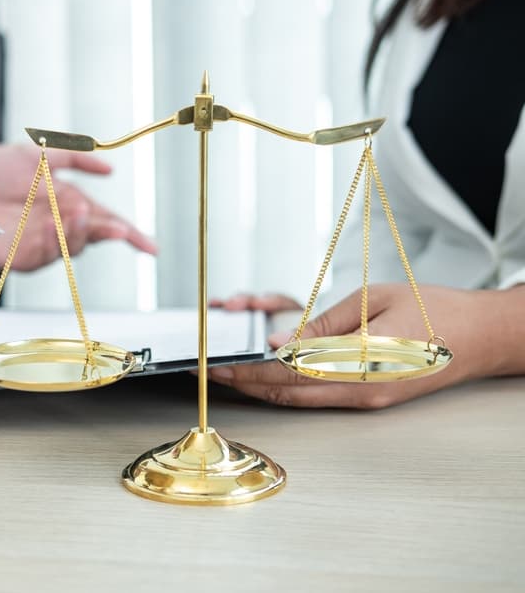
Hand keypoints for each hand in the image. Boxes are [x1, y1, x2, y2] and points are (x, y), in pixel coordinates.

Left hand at [0, 143, 156, 270]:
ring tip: (77, 213)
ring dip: (78, 234)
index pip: (105, 220)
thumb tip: (109, 167)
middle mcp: (59, 226)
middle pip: (93, 236)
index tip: (150, 248)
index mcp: (68, 203)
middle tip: (117, 229)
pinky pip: (43, 255)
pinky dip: (51, 242)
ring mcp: (41, 243)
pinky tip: (51, 226)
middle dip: (108, 234)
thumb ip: (73, 157)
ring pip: (71, 247)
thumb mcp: (38, 154)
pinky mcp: (20, 257)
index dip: (130, 235)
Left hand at [205, 283, 524, 408]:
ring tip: (235, 372)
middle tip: (215, 373)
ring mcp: (367, 399)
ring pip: (301, 400)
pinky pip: (320, 398)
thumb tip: (279, 343)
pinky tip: (271, 376)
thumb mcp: (371, 301)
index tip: (219, 365)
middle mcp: (360, 391)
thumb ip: (322, 325)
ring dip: (265, 387)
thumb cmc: (434, 309)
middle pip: (288, 394)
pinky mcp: (372, 398)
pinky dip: (291, 388)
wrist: (484, 335)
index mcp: (358, 365)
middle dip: (246, 384)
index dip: (247, 372)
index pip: (286, 374)